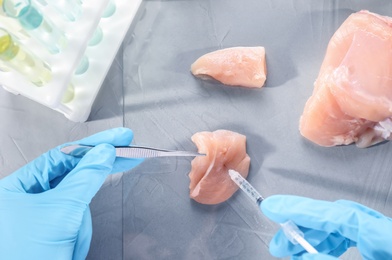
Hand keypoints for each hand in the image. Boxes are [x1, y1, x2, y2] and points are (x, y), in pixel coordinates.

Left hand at [0, 128, 142, 259]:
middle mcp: (30, 196)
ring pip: (79, 199)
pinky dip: (81, 230)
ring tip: (70, 239)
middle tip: (128, 149)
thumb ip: (86, 177)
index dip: (93, 144)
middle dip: (99, 168)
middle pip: (73, 172)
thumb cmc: (28, 257)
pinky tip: (73, 243)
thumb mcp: (61, 211)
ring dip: (81, 221)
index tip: (117, 138)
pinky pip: (79, 217)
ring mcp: (45, 213)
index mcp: (18, 187)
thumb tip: (105, 153)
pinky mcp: (58, 228)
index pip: (62, 155)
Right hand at [260, 195, 391, 259]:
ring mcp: (384, 237)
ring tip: (293, 252)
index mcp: (387, 237)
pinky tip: (317, 252)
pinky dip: (329, 244)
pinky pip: (351, 237)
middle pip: (336, 219)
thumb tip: (307, 256)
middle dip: (303, 230)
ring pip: (341, 228)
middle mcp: (384, 231)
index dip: (302, 210)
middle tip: (278, 245)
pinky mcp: (383, 246)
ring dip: (313, 239)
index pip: (339, 215)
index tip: (274, 208)